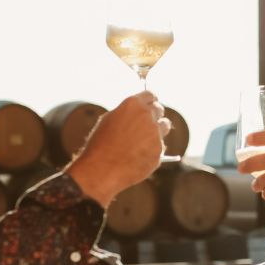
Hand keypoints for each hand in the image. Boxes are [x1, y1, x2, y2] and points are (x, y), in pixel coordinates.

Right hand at [67, 92, 171, 206]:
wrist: (101, 169)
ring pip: (164, 127)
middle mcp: (147, 115)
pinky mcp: (159, 150)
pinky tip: (137, 157)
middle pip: (159, 109)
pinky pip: (159, 146)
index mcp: (133, 104)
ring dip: (157, 130)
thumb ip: (127, 114)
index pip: (150, 94)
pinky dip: (152, 150)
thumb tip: (139, 113)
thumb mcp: (109, 121)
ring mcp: (155, 133)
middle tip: (150, 121)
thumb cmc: (100, 145)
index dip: (150, 100)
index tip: (152, 103)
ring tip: (142, 140)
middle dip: (155, 114)